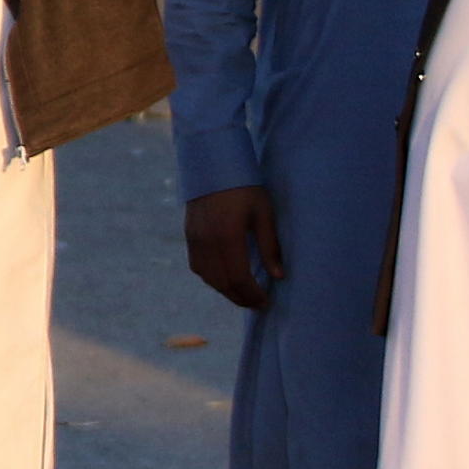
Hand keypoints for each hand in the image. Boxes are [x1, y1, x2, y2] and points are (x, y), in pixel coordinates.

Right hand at [185, 184, 283, 310]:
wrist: (213, 164)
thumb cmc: (245, 187)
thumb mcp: (264, 214)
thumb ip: (270, 247)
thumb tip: (279, 276)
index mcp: (228, 237)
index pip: (239, 278)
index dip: (253, 295)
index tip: (266, 302)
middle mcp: (208, 241)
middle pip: (222, 283)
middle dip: (241, 298)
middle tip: (257, 304)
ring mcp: (195, 239)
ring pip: (208, 277)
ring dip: (226, 291)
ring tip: (243, 295)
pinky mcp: (189, 235)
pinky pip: (198, 266)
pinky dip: (212, 278)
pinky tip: (224, 278)